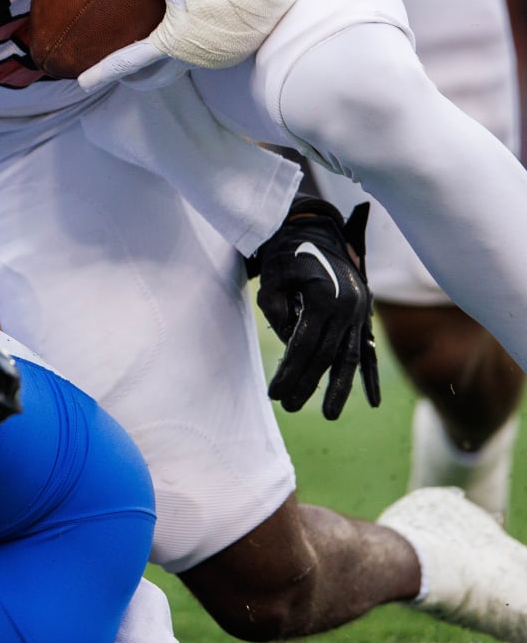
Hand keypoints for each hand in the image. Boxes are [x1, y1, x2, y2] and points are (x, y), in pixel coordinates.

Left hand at [78, 0, 299, 89]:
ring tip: (155, 51)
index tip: (82, 83)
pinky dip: (192, 48)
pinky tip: (192, 32)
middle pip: (157, 76)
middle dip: (136, 77)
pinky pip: (208, 53)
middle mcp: (197, 57)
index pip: (128, 63)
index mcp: (174, 44)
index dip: (102, 72)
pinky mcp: (240, 46)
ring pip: (184, 65)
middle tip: (120, 71)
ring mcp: (221, 55)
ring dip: (166, 62)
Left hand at [247, 196, 377, 420]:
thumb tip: (289, 346)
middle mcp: (348, 306)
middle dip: (308, 384)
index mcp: (324, 297)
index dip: (289, 371)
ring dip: (340, 387)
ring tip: (328, 414)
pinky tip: (370, 401)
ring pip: (351, 357)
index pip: (304, 345)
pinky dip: (369, 375)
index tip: (273, 393)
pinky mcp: (364, 313)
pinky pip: (368, 349)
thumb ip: (279, 315)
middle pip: (327, 355)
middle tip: (289, 407)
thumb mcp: (272, 281)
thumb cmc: (285, 253)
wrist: (313, 228)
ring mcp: (360, 311)